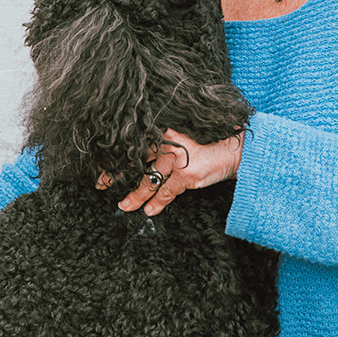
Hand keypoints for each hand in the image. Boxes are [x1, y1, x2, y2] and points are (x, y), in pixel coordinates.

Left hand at [101, 128, 243, 216]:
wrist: (237, 147)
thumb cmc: (210, 139)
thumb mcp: (184, 134)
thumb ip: (164, 139)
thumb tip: (143, 154)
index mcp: (163, 126)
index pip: (134, 140)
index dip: (116, 152)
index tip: (102, 162)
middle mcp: (167, 138)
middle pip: (134, 157)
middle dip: (116, 172)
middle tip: (101, 183)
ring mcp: (176, 157)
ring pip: (148, 178)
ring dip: (134, 195)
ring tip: (124, 205)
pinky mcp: (186, 174)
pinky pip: (166, 192)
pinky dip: (157, 203)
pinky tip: (148, 210)